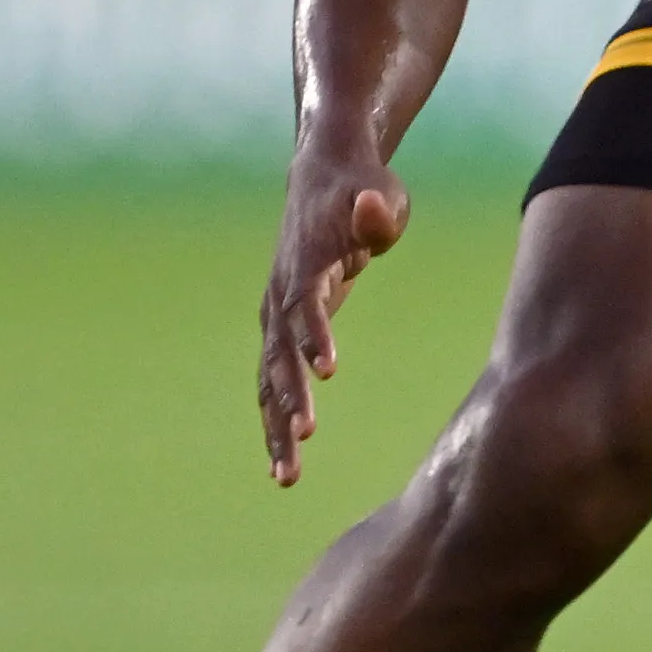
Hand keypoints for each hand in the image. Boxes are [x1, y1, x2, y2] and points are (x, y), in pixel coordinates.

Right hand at [256, 136, 411, 486]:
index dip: (315, 334)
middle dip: (290, 396)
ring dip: (277, 426)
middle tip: (304, 437)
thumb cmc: (363, 190)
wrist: (323, 176)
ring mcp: (275, 314)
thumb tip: (372, 208)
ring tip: (289, 475)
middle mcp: (281, 293)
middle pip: (280, 352)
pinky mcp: (279, 330)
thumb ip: (377, 213)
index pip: (307, 302)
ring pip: (270, 379)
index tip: (328, 371)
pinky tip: (284, 466)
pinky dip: (275, 421)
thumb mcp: (381, 195)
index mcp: (306, 261)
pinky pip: (272, 383)